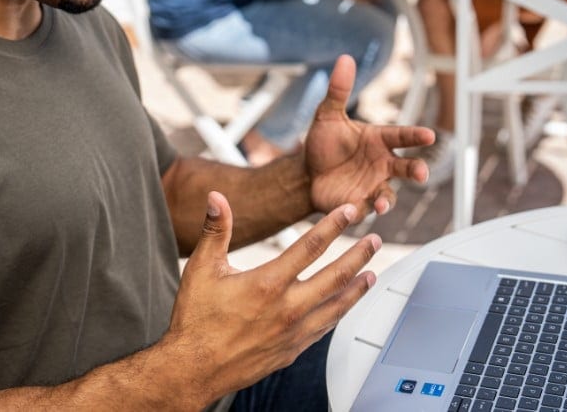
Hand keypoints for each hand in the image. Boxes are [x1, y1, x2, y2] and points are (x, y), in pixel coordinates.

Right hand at [164, 192, 380, 405]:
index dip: (332, 226)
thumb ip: (215, 230)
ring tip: (373, 273)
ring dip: (358, 287)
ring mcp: (293, 332)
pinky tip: (346, 305)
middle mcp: (287, 308)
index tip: (349, 211)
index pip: (309, 247)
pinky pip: (325, 328)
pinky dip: (340, 313)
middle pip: (335, 276)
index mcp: (267, 283)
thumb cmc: (196, 319)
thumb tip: (216, 196)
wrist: (192, 370)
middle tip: (375, 240)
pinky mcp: (293, 350)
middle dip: (359, 255)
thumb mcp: (201, 268)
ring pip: (337, 305)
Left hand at [304, 55, 434, 220]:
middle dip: (416, 170)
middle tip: (421, 173)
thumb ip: (339, 90)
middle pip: (406, 168)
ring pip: (388, 195)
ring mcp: (372, 186)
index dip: (416, 136)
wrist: (305, 173)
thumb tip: (345, 58)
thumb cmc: (323, 143)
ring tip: (380, 203)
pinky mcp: (358, 205)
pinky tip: (354, 210)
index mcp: (378, 140)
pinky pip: (364, 210)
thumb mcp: (327, 115)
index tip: (430, 135)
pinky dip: (362, 211)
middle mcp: (382, 164)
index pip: (402, 136)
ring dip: (387, 200)